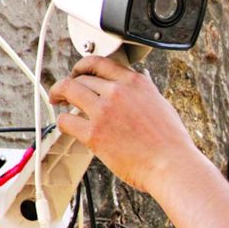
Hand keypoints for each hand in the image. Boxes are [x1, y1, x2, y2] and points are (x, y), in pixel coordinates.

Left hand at [48, 55, 197, 193]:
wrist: (171, 164)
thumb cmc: (170, 141)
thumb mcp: (161, 104)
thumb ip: (144, 92)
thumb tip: (139, 83)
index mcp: (136, 82)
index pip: (100, 63)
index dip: (83, 65)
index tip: (77, 72)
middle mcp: (118, 92)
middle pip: (81, 78)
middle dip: (69, 84)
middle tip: (64, 92)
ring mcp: (104, 111)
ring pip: (68, 91)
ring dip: (58, 95)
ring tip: (58, 102)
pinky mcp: (94, 134)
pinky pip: (66, 120)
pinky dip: (63, 121)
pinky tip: (66, 125)